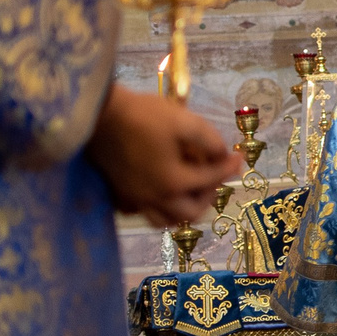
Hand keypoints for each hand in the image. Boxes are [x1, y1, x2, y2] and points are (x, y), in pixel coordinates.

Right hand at [86, 86, 244, 224]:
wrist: (98, 115)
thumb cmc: (141, 115)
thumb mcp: (182, 120)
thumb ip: (208, 139)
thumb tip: (222, 153)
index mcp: (174, 181)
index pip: (210, 178)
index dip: (229, 167)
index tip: (238, 157)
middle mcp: (156, 198)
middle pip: (191, 212)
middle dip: (209, 196)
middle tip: (214, 177)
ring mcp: (136, 199)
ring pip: (166, 220)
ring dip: (184, 210)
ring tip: (190, 192)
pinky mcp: (119, 194)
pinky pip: (143, 213)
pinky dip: (157, 209)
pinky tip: (160, 193)